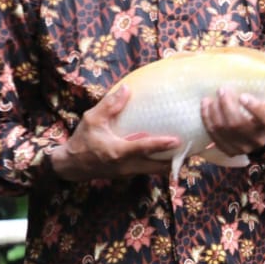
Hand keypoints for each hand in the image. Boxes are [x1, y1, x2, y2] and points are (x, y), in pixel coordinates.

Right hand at [50, 84, 178, 181]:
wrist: (70, 166)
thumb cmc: (81, 141)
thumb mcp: (92, 120)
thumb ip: (109, 105)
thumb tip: (127, 88)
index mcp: (118, 151)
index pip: (144, 148)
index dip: (161, 144)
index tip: (178, 140)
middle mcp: (126, 166)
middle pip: (157, 167)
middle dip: (176, 160)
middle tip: (193, 150)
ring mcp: (128, 173)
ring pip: (155, 172)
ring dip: (170, 164)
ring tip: (187, 153)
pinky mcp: (128, 175)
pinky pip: (148, 171)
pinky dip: (160, 165)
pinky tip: (169, 155)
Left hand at [199, 86, 264, 157]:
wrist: (258, 141)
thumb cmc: (261, 118)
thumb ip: (263, 100)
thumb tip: (252, 97)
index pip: (264, 118)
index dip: (253, 107)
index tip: (242, 96)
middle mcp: (256, 140)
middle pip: (237, 123)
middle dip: (226, 105)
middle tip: (221, 90)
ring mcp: (240, 147)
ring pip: (222, 129)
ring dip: (213, 111)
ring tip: (211, 98)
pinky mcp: (227, 150)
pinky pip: (213, 134)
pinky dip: (207, 118)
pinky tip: (205, 106)